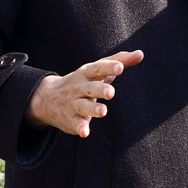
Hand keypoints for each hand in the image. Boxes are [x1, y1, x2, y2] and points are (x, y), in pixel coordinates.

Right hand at [25, 51, 143, 137]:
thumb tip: (140, 54)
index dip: (109, 67)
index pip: (98, 68)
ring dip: (93, 109)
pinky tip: (85, 133)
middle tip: (111, 92)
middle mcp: (79, 87)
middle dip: (100, 89)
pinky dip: (80, 128)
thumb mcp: (97, 69)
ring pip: (83, 106)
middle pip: (90, 88)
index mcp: (87, 73)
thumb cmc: (82, 81)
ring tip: (103, 111)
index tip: (120, 67)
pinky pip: (76, 123)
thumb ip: (119, 61)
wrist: (46, 98)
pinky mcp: (71, 119)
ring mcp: (74, 103)